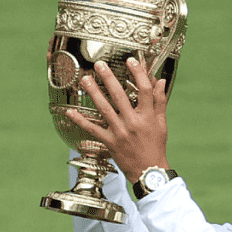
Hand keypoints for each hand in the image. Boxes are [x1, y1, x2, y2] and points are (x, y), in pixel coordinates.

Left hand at [65, 58, 169, 182]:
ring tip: (85, 80)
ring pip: (104, 109)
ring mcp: (120, 132)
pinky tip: (70, 111)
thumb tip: (160, 81)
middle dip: (109, 78)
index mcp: (147, 116)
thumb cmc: (156, 146)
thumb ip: (160, 101)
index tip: (131, 60)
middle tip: (99, 65)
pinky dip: (80, 121)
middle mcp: (133, 122)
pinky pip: (93, 129)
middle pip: (120, 96)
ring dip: (93, 93)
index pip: (144, 90)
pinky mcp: (110, 142)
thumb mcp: (161, 123)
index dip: (138, 73)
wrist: (149, 171)